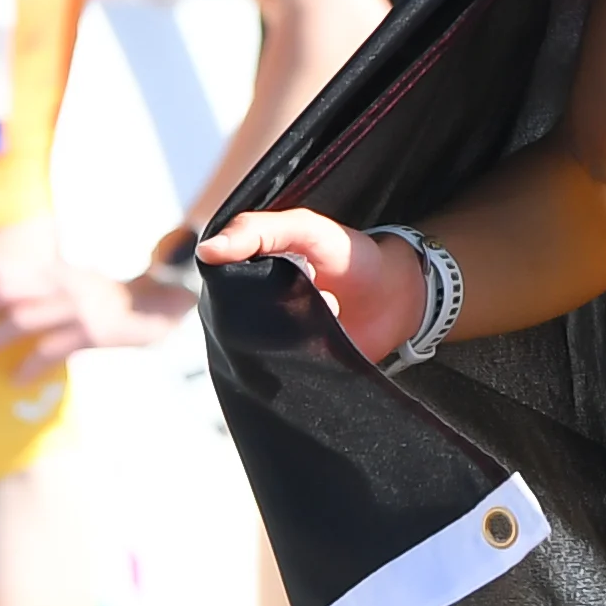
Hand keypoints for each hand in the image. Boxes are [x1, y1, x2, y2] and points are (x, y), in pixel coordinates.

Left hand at [0, 254, 191, 378]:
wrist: (163, 301)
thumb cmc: (113, 297)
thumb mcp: (76, 280)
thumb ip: (44, 286)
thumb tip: (4, 300)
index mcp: (56, 270)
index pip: (4, 272)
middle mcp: (63, 283)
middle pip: (4, 292)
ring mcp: (79, 307)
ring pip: (22, 321)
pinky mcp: (94, 331)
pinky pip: (54, 350)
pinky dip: (31, 366)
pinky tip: (15, 381)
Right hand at [200, 210, 427, 368]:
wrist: (398, 295)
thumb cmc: (349, 255)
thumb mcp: (306, 229)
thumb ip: (260, 230)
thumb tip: (206, 251)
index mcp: (247, 276)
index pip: (217, 288)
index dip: (237, 284)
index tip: (284, 273)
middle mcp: (254, 311)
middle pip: (234, 322)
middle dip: (273, 308)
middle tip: (314, 287)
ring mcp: (274, 342)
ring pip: (256, 350)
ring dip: (293, 332)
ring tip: (330, 308)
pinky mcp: (294, 370)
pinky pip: (279, 377)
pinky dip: (298, 361)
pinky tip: (325, 338)